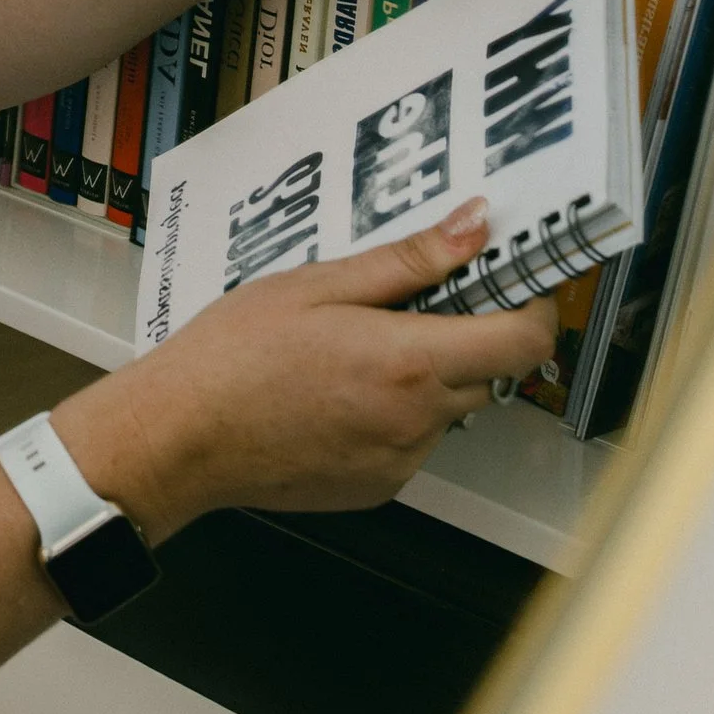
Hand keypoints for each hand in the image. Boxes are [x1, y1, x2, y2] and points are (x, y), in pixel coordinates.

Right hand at [59, 205, 556, 536]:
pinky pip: (412, 440)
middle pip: (491, 372)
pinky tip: (337, 391)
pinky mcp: (377, 487)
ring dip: (426, 374)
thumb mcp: (319, 283)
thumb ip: (409, 259)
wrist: (181, 437)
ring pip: (449, 407)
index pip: (524, 341)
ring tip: (355, 348)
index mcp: (410, 362)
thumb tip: (474, 227)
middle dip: (468, 333)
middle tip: (412, 302)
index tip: (512, 281)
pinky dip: (395, 412)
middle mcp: (417, 419)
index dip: (531, 305)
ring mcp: (400, 460)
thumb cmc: (233, 357)